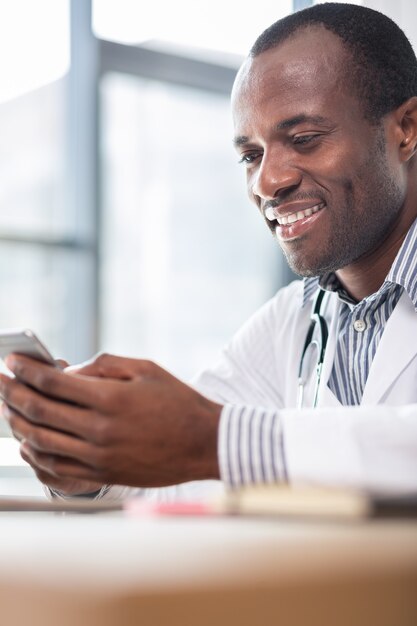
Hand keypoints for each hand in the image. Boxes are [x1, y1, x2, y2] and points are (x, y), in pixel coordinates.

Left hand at [0, 353, 221, 488]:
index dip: (26, 370)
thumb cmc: (178, 402)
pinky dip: (34, 454)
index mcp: (110, 398)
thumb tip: (68, 371)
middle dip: (11, 393)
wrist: (203, 444)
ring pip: (41, 440)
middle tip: (0, 381)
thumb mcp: (145, 369)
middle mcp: (100, 430)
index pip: (52, 382)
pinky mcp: (102, 474)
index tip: (12, 361)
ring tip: (6, 408)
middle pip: (39, 411)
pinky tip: (27, 441)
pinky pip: (56, 467)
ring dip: (16, 422)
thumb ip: (103, 365)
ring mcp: (99, 456)